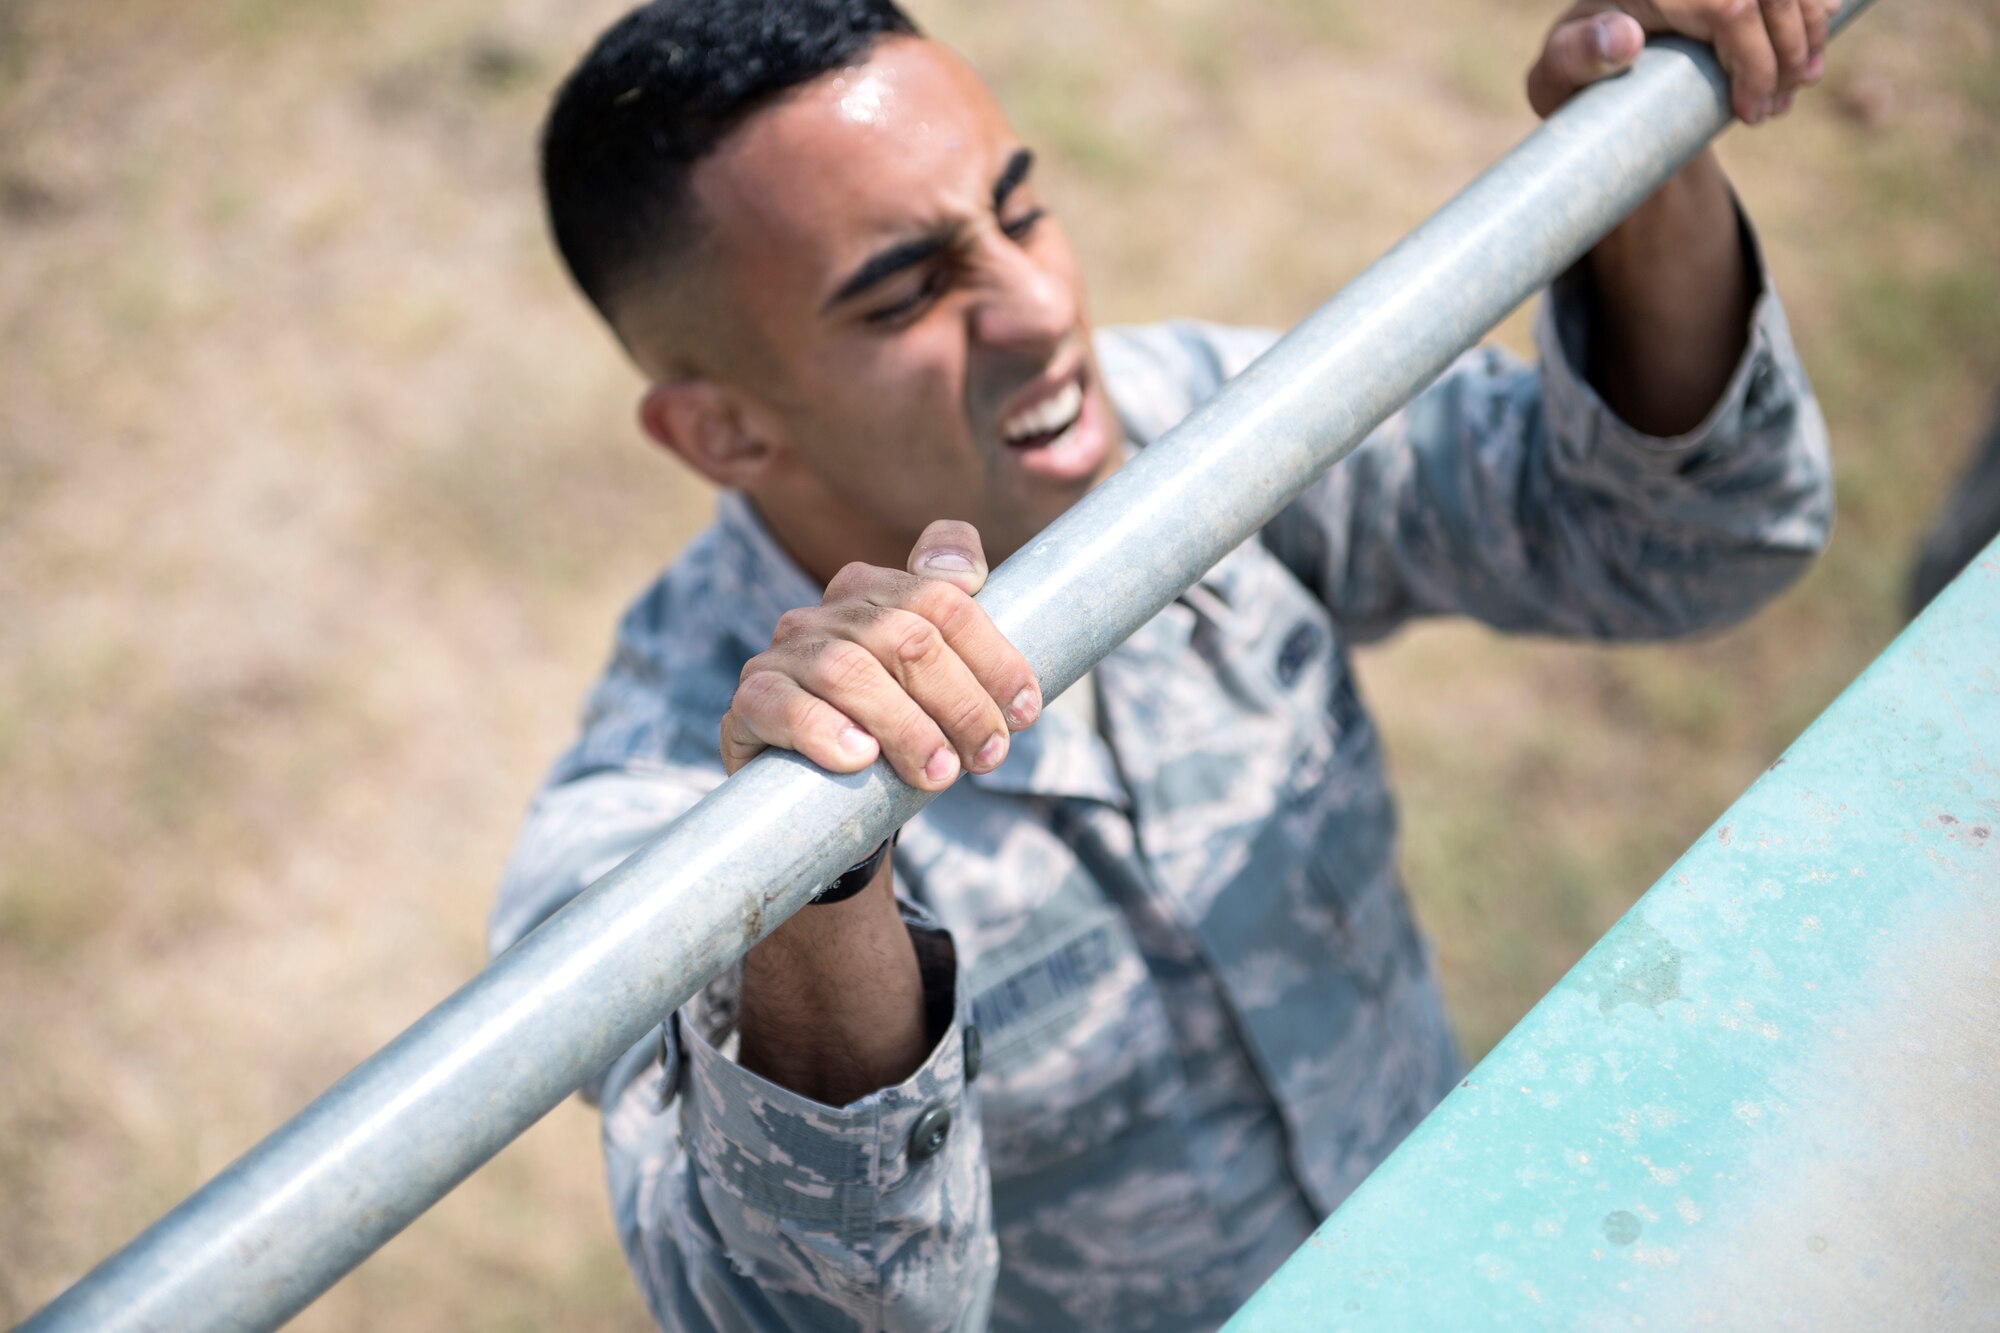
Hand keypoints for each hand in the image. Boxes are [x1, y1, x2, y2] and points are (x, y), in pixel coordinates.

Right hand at [721, 520, 1041, 788]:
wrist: (817, 793)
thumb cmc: (890, 729)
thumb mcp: (936, 681)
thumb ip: (959, 623)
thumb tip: (967, 575)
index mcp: (876, 590)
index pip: (944, 600)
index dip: (994, 656)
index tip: (1025, 712)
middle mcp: (828, 612)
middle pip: (907, 638)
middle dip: (961, 702)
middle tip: (989, 756)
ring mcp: (785, 654)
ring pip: (849, 671)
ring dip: (906, 727)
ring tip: (938, 774)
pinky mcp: (752, 702)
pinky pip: (782, 706)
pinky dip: (825, 731)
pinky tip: (859, 760)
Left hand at [1527, 0, 1834, 125]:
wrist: (1590, 58)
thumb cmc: (1573, 74)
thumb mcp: (1556, 75)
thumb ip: (1576, 57)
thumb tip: (1624, 39)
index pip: (1729, 8)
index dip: (1754, 61)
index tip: (1750, 114)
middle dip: (1787, 56)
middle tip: (1772, 113)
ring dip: (1808, 40)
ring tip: (1791, 94)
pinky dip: (1814, 19)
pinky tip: (1806, 61)